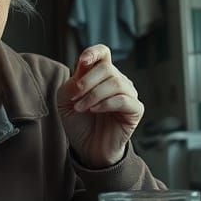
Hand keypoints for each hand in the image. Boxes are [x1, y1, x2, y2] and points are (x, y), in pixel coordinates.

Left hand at [58, 45, 143, 167]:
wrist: (87, 147)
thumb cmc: (78, 121)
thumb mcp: (65, 100)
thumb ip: (72, 83)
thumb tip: (83, 71)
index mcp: (101, 74)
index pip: (103, 52)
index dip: (94, 52)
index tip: (82, 62)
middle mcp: (117, 80)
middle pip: (107, 68)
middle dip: (87, 82)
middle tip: (74, 98)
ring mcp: (128, 94)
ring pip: (115, 83)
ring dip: (93, 95)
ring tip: (81, 108)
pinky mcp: (135, 110)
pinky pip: (124, 99)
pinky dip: (106, 103)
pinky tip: (94, 110)